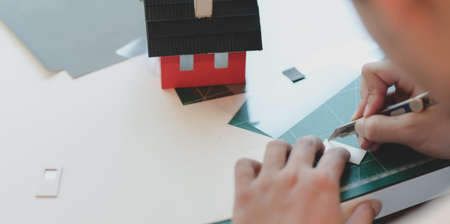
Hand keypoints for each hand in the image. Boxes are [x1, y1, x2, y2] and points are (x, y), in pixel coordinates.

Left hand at [232, 137, 381, 223]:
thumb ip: (361, 218)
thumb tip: (372, 205)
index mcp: (322, 186)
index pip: (335, 156)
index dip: (341, 154)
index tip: (340, 156)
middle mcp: (293, 177)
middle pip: (305, 143)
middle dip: (314, 144)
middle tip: (316, 150)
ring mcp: (266, 182)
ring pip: (274, 147)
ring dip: (283, 149)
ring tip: (287, 155)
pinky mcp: (244, 193)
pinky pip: (243, 165)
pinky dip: (250, 165)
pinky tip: (257, 173)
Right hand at [353, 60, 449, 157]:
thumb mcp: (416, 131)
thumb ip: (382, 129)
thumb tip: (361, 128)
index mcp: (414, 71)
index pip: (373, 73)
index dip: (367, 96)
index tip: (370, 117)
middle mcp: (413, 76)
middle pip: (376, 87)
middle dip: (368, 113)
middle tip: (364, 133)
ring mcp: (416, 89)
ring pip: (383, 100)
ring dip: (374, 121)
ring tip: (371, 142)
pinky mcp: (418, 101)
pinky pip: (394, 107)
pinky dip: (386, 122)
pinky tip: (382, 138)